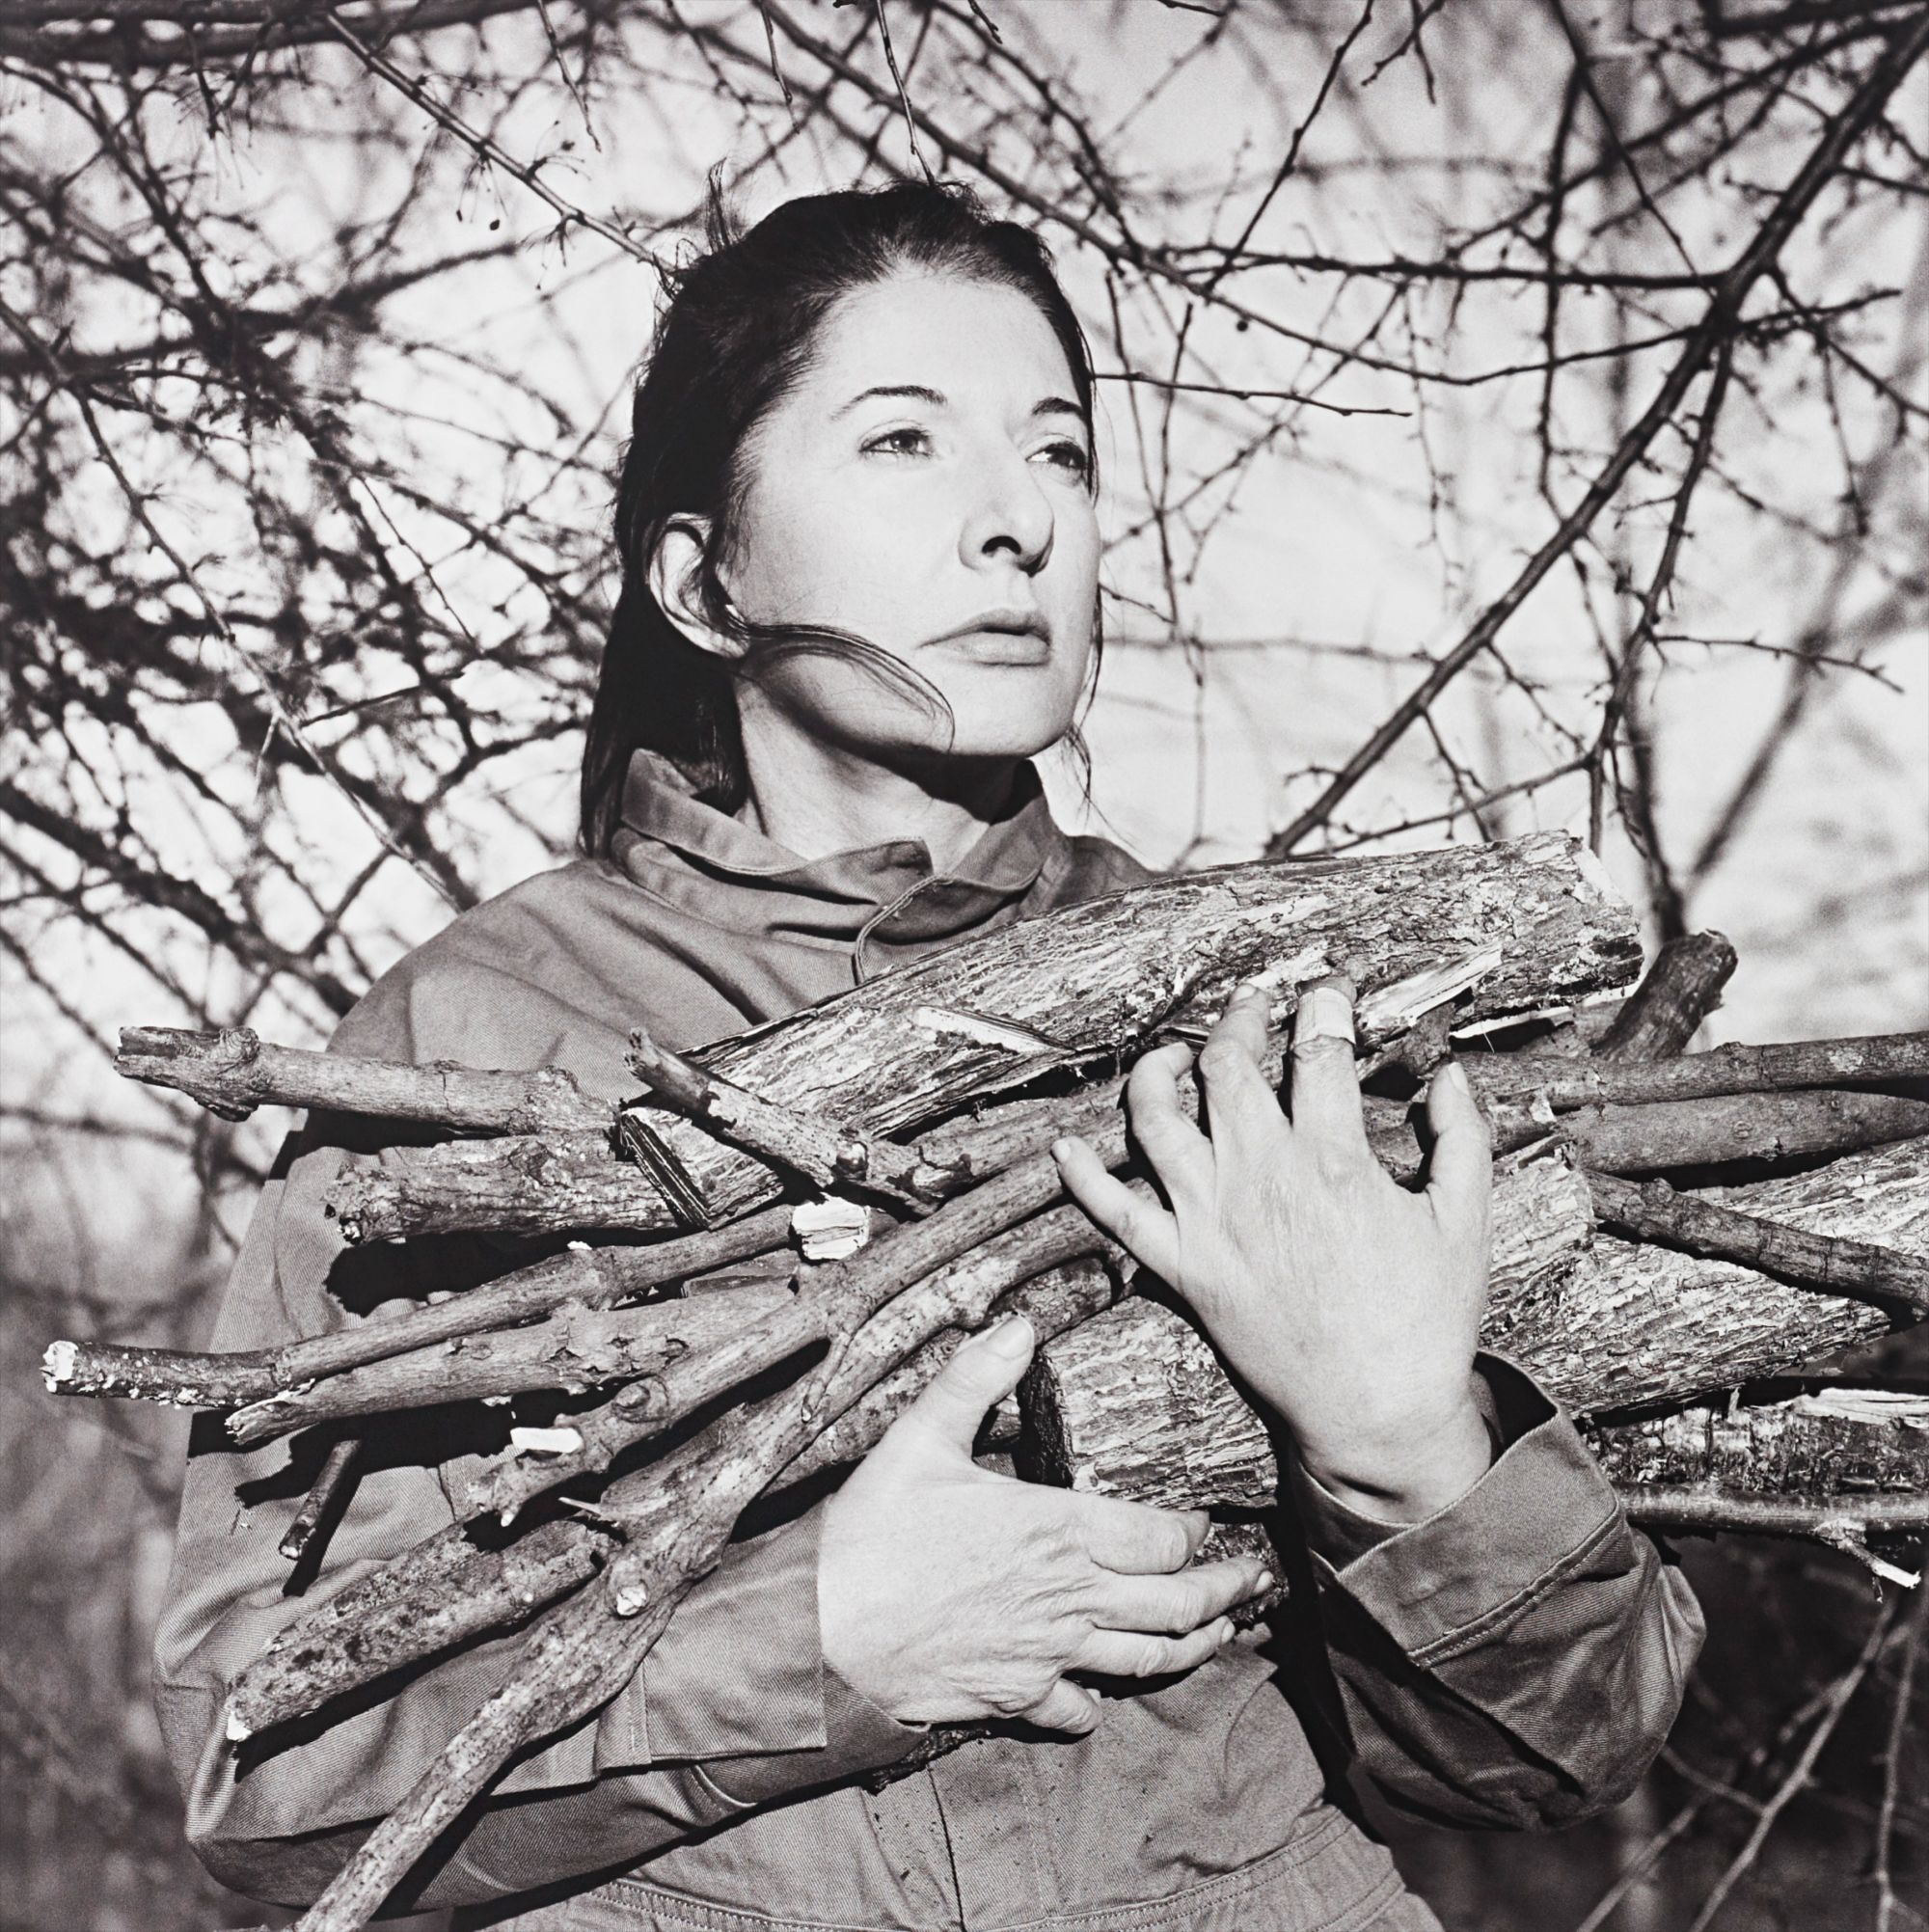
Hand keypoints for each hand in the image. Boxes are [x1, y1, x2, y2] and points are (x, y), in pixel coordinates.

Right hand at [817, 1315, 1269, 1731]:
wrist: (821, 1635)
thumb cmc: (870, 1534)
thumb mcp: (919, 1438)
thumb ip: (975, 1378)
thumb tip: (1018, 1323)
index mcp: (1058, 1530)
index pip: (1161, 1537)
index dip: (1193, 1531)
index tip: (1204, 1521)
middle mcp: (1070, 1598)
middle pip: (1177, 1605)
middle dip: (1224, 1592)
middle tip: (1251, 1580)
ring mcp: (1048, 1655)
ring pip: (1147, 1660)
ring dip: (1193, 1646)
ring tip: (1217, 1633)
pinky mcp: (1016, 1698)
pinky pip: (1079, 1710)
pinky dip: (1100, 1700)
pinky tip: (1103, 1688)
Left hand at [1052, 978, 1493, 1522]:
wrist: (1376, 1412)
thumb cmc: (1425, 1322)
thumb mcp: (1465, 1222)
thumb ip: (1462, 1139)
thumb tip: (1450, 1078)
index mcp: (1331, 1161)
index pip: (1317, 1051)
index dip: (1323, 1007)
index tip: (1328, 994)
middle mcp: (1258, 1179)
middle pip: (1227, 1066)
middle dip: (1240, 1020)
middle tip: (1255, 1010)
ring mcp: (1210, 1222)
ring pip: (1156, 1119)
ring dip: (1158, 1070)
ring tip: (1175, 1053)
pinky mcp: (1180, 1267)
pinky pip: (1114, 1214)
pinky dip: (1082, 1177)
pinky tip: (1066, 1145)